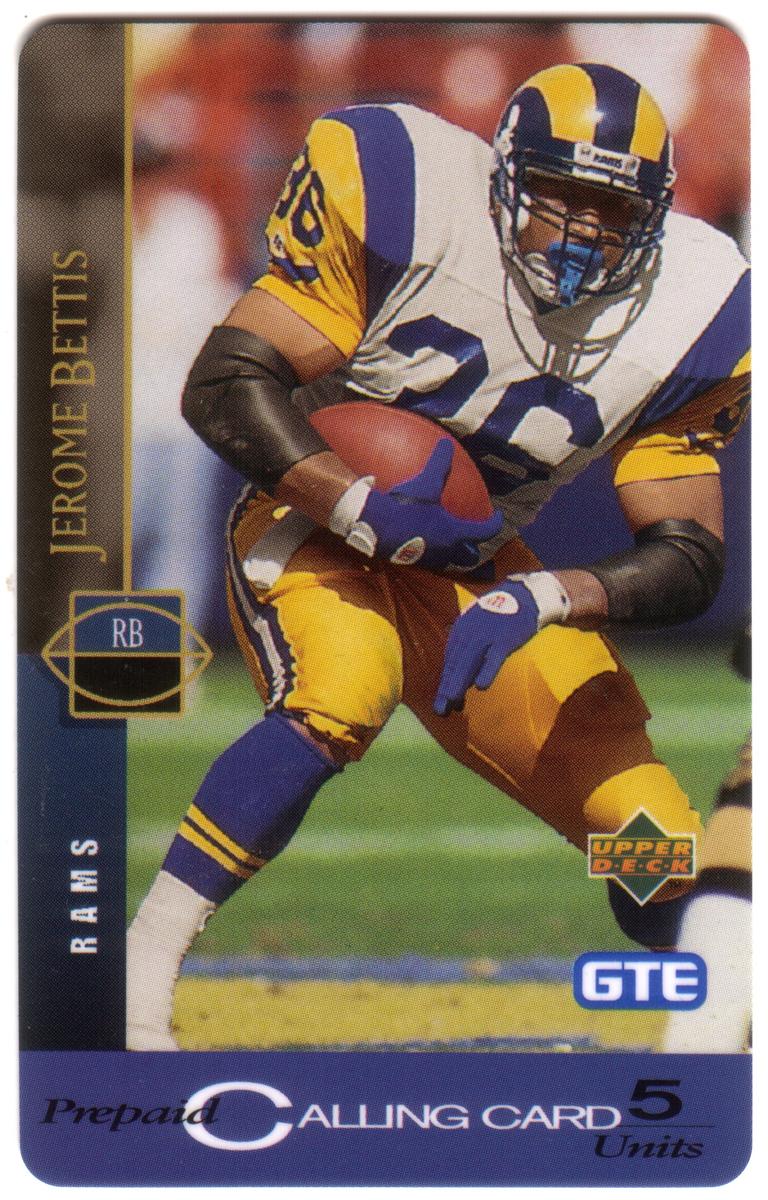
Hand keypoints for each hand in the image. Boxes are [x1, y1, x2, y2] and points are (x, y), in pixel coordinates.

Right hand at [334, 440, 502, 569]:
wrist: (376, 526)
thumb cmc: (407, 505)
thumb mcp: (426, 481)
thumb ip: (439, 463)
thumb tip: (446, 443)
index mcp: (455, 532)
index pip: (485, 531)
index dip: (495, 523)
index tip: (498, 517)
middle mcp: (447, 550)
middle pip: (469, 557)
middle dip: (473, 549)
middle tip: (473, 538)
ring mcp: (429, 560)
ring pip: (448, 561)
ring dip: (450, 552)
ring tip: (446, 540)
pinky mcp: (411, 563)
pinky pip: (427, 560)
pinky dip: (429, 552)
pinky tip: (420, 541)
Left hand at [434, 573, 570, 714]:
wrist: (524, 595)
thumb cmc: (500, 615)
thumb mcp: (477, 625)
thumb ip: (468, 645)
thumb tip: (460, 672)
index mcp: (461, 630)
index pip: (450, 661)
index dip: (445, 682)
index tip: (441, 703)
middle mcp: (469, 632)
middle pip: (455, 664)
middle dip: (447, 687)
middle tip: (440, 710)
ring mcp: (486, 635)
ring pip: (469, 662)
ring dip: (459, 682)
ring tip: (452, 702)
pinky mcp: (505, 638)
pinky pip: (494, 657)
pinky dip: (487, 670)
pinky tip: (481, 686)